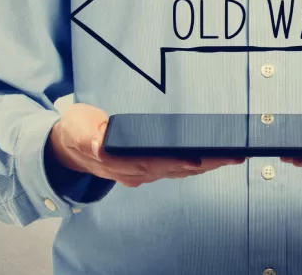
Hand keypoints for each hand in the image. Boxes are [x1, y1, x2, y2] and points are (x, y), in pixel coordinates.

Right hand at [48, 103, 244, 187]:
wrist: (67, 147)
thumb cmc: (74, 134)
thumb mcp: (74, 130)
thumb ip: (86, 138)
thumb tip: (98, 145)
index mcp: (117, 162)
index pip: (151, 163)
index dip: (174, 162)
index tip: (195, 159)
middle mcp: (133, 171)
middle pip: (174, 168)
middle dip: (205, 163)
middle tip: (232, 155)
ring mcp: (141, 171)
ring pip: (180, 170)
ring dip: (208, 165)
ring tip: (234, 156)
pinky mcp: (148, 167)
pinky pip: (177, 167)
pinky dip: (198, 163)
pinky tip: (215, 159)